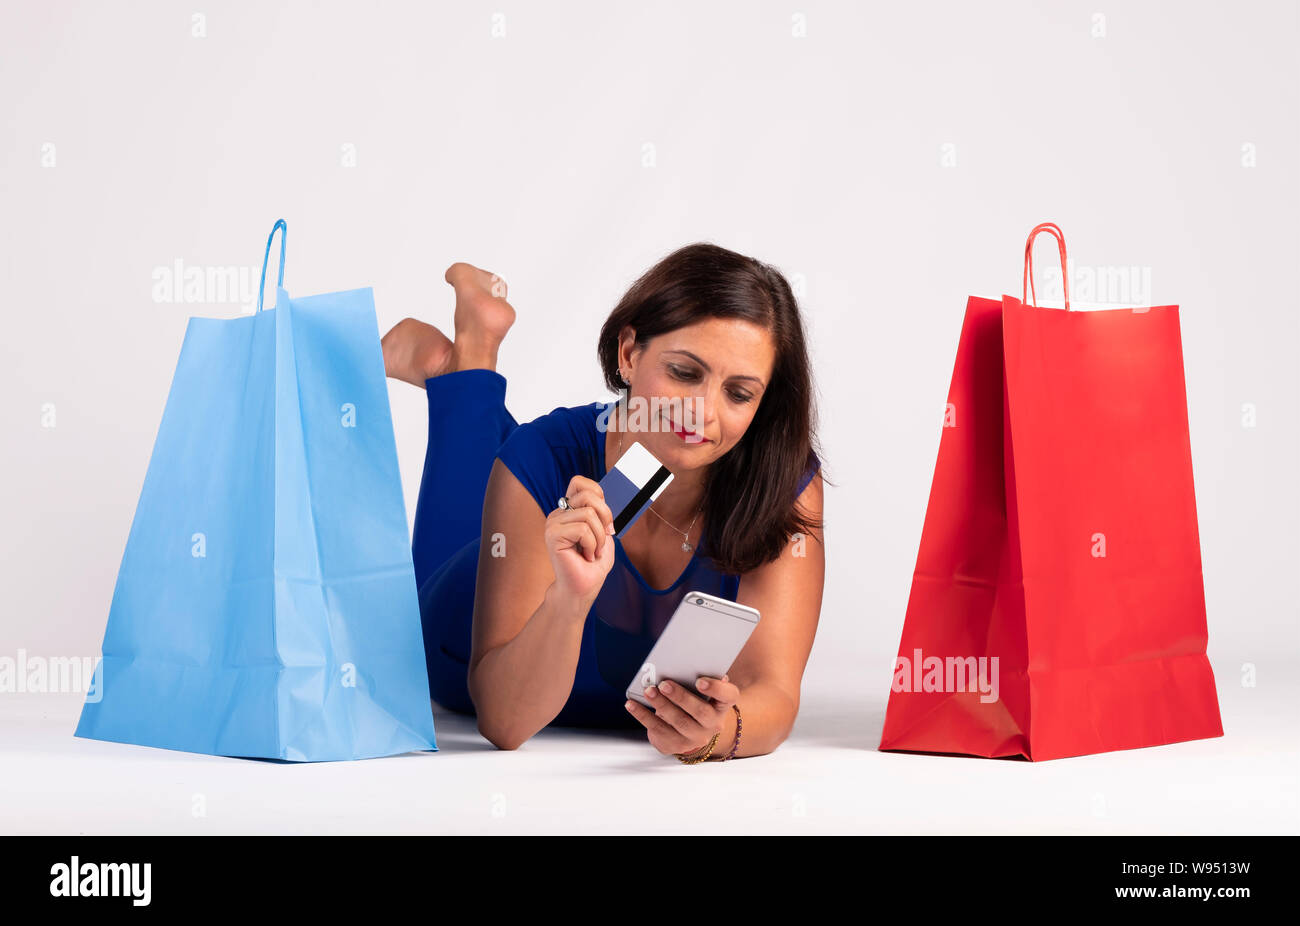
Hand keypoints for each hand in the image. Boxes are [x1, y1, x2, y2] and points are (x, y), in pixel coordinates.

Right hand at [544, 475, 616, 603]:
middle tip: (603, 538)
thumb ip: (602, 514)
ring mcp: (553, 524)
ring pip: (588, 514)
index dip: (599, 496)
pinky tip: (585, 556)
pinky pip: (583, 529)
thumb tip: (602, 501)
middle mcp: (558, 514)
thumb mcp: (604, 534)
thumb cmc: (592, 566)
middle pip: (588, 495)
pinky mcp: (553, 536)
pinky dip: (592, 545)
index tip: (605, 522)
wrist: (581, 590)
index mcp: (568, 511)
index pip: (580, 483)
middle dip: (605, 517)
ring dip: (599, 538)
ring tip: (592, 552)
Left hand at [624, 675, 739, 758]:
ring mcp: (694, 737)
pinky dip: (643, 716)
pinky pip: (658, 730)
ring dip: (661, 705)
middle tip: (664, 684)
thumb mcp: (700, 690)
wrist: (690, 730)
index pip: (728, 696)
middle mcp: (713, 724)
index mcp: (722, 705)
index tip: (700, 681)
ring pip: (678, 722)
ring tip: (648, 691)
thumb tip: (683, 662)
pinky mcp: (675, 745)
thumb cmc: (694, 700)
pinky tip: (632, 704)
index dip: (716, 689)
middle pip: (700, 712)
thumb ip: (698, 677)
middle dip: (681, 697)